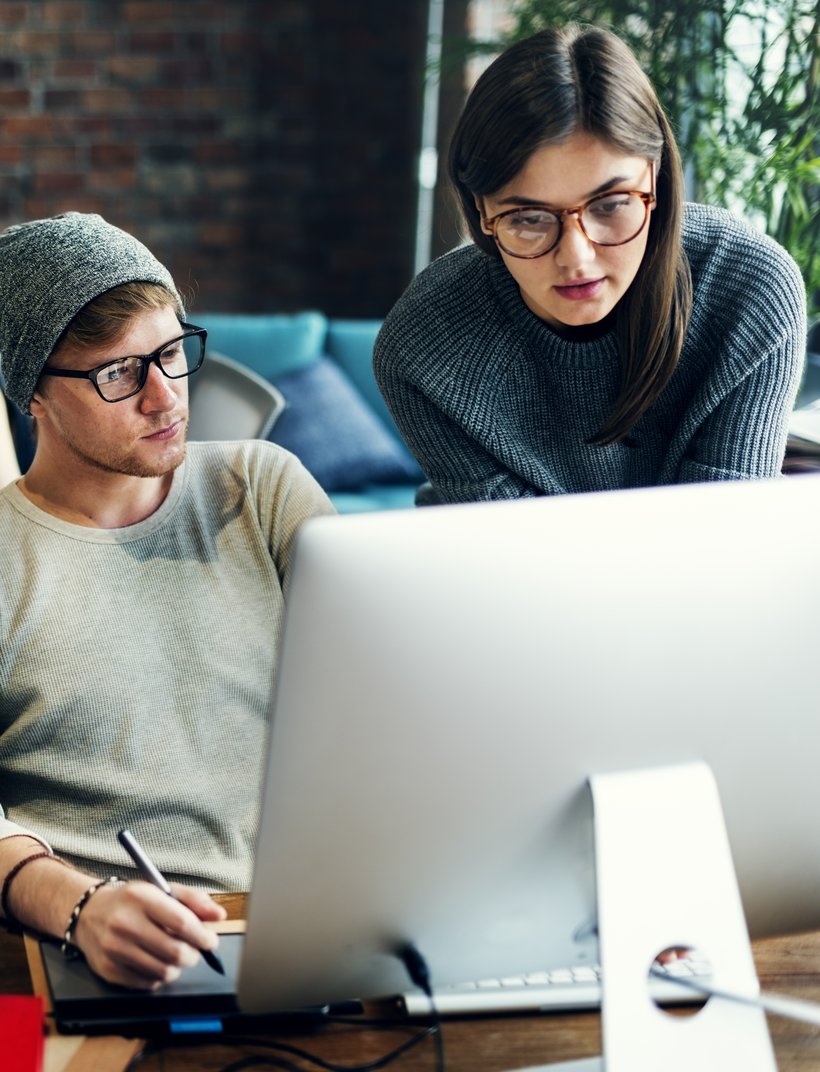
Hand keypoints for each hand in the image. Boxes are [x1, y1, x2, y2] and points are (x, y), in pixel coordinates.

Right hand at [73, 880, 226, 988]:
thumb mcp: (162, 889)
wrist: (88, 913)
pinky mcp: (108, 970)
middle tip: (195, 950)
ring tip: (176, 955)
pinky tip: (157, 962)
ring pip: (163, 971)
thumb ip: (194, 900)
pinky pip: (147, 983)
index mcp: (141, 898)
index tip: (211, 941)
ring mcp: (114, 949)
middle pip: (175, 951)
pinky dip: (159, 976)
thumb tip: (219, 916)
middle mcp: (125, 923)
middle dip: (194, 955)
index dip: (203, 935)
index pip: (181, 922)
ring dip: (178, 967)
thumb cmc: (132, 900)